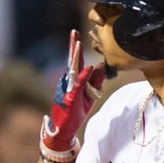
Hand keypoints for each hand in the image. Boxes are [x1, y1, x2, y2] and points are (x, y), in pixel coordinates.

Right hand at [42, 30, 106, 153]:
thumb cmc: (75, 113)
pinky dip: (83, 77)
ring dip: (75, 57)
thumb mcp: (89, 96)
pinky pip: (78, 86)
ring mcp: (67, 90)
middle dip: (72, 47)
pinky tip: (87, 67)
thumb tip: (99, 66)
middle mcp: (68, 83)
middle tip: (74, 32)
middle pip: (72, 62)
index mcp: (73, 81)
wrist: (64, 130)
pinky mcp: (70, 99)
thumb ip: (94, 81)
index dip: (77, 48)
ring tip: (77, 43)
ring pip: (73, 71)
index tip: (77, 34)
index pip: (76, 62)